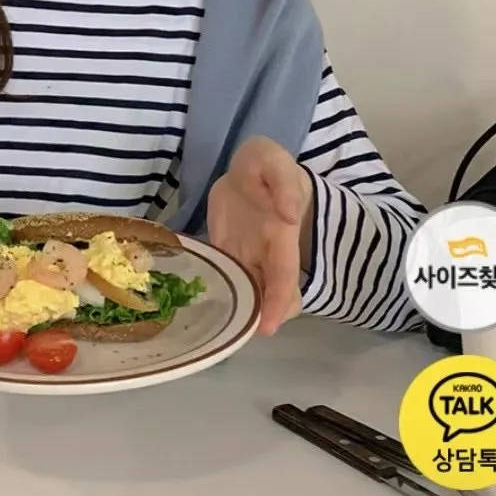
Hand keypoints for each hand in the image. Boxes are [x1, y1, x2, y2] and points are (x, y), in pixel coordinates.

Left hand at [206, 136, 313, 335]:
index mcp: (281, 235)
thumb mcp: (271, 160)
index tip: (269, 327)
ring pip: (253, 294)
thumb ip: (281, 182)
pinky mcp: (227, 254)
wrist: (249, 169)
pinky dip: (224, 296)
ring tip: (225, 328)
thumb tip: (288, 215)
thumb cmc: (264, 165)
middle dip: (266, 317)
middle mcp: (266, 253)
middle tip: (243, 335)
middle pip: (273, 295)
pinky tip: (208, 306)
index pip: (284, 275)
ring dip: (246, 312)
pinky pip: (228, 280)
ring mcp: (246, 256)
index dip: (279, 302)